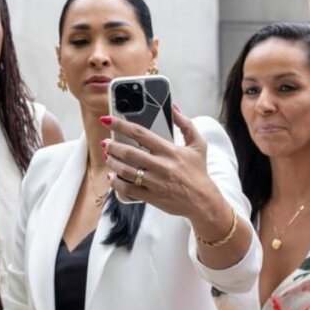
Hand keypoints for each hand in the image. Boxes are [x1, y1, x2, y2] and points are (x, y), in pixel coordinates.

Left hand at [102, 106, 219, 220]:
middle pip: (129, 152)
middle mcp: (161, 166)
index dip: (121, 125)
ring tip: (108, 157)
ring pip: (125, 171)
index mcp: (170, 151)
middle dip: (112, 146)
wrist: (203, 201)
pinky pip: (127, 189)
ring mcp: (154, 182)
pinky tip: (112, 176)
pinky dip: (116, 183)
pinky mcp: (151, 197)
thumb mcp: (198, 145)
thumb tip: (173, 107)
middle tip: (106, 142)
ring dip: (112, 162)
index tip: (107, 120)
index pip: (140, 133)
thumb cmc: (198, 172)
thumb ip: (185, 124)